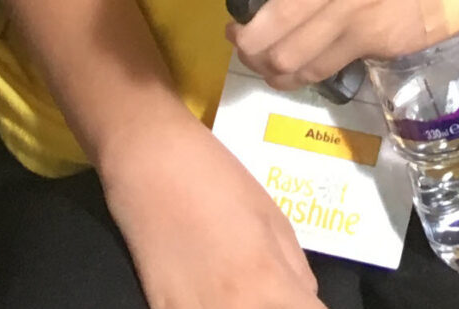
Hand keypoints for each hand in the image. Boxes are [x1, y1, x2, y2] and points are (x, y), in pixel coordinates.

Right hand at [98, 115, 323, 308]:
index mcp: (269, 283)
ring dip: (247, 306)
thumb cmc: (219, 181)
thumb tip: (305, 300)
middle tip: (271, 288)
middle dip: (278, 304)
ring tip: (241, 283)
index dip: (307, 307)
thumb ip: (296, 271)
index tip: (298, 296)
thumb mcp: (276, 219)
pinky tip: (210, 289)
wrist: (151, 165)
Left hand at [228, 0, 458, 88]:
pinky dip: (323, 62)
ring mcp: (376, 39)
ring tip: (278, 50)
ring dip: (285, 68)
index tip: (233, 24)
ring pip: (312, 73)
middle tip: (249, 39)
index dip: (245, 33)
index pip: (275, 20)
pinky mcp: (398, 50)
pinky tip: (325, 40)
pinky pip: (346, 65)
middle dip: (257, 56)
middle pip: (285, 58)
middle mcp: (352, 12)